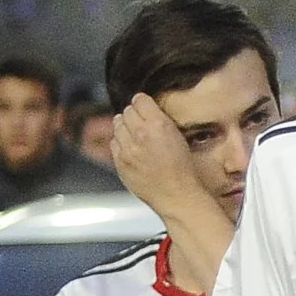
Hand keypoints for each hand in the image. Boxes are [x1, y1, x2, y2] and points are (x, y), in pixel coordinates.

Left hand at [110, 96, 217, 223]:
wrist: (176, 195)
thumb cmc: (182, 170)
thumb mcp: (179, 137)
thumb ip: (160, 121)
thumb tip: (146, 111)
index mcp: (158, 125)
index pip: (140, 99)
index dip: (143, 102)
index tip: (145, 106)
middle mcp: (140, 134)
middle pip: (126, 111)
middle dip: (133, 114)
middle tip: (141, 122)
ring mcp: (127, 149)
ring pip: (117, 125)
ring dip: (124, 126)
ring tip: (135, 134)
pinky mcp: (119, 161)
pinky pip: (113, 143)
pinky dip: (120, 142)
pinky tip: (131, 148)